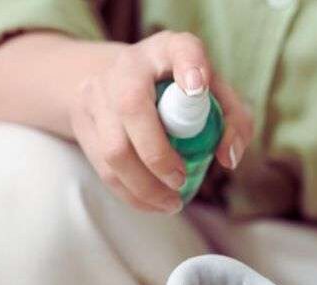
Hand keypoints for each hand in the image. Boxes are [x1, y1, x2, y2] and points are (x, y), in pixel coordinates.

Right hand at [69, 31, 253, 212]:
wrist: (119, 82)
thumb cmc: (180, 92)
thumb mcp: (214, 96)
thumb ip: (234, 122)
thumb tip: (228, 157)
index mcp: (169, 50)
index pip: (181, 49)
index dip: (189, 65)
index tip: (199, 88)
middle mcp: (129, 65)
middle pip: (132, 108)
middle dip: (158, 155)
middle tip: (181, 181)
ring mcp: (98, 91)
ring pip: (114, 148)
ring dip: (145, 186)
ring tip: (172, 203)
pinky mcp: (82, 119)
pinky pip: (103, 167)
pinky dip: (130, 193)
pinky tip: (152, 203)